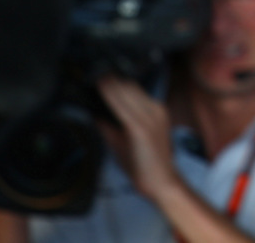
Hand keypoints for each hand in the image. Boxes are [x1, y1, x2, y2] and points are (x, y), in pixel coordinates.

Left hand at [96, 76, 180, 203]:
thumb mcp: (125, 141)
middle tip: (93, 70)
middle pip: (130, 86)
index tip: (100, 74)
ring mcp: (149, 117)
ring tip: (94, 74)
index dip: (116, 81)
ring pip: (126, 92)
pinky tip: (100, 88)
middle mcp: (155, 110)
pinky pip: (122, 106)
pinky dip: (110, 95)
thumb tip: (93, 113)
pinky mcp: (141, 127)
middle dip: (112, 79)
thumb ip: (110, 125)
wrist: (161, 182)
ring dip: (110, 83)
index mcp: (155, 110)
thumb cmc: (145, 163)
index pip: (134, 89)